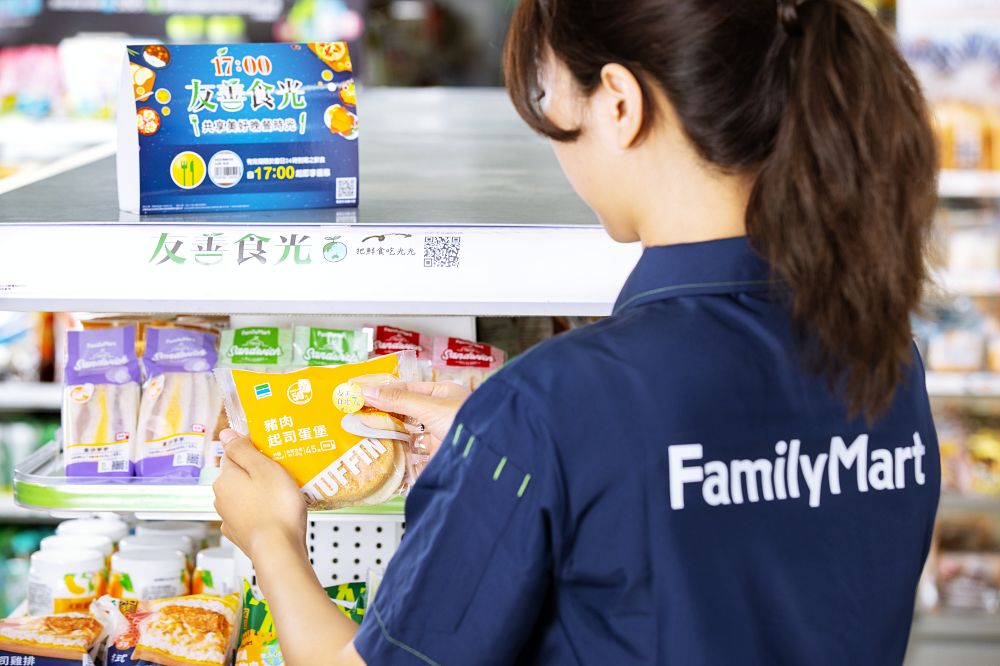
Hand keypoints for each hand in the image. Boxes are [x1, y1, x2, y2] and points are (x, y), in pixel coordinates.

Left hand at [213, 429, 306, 560]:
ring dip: (259, 493)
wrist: (278, 550)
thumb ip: (243, 449)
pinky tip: (275, 513)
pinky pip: (250, 514)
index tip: (271, 454)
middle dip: (257, 473)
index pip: (233, 454)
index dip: (253, 451)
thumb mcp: (263, 468)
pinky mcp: (241, 534)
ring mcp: (229, 518)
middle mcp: (221, 498)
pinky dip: (261, 511)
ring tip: (283, 495)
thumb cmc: (276, 508)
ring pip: (244, 496)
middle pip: (239, 476)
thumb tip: (225, 434)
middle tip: (282, 473)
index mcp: (225, 479)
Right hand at [362, 381, 468, 455]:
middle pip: (405, 414)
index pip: (406, 389)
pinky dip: (401, 460)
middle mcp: (442, 414)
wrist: (489, 454)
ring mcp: (440, 437)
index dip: (382, 391)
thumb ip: (398, 400)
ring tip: (365, 438)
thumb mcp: (429, 406)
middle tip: (356, 417)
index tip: (359, 394)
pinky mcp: (438, 459)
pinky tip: (386, 459)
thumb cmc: (470, 422)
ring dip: (390, 438)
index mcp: (443, 394)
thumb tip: (368, 391)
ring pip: (409, 436)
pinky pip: (415, 459)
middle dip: (383, 417)